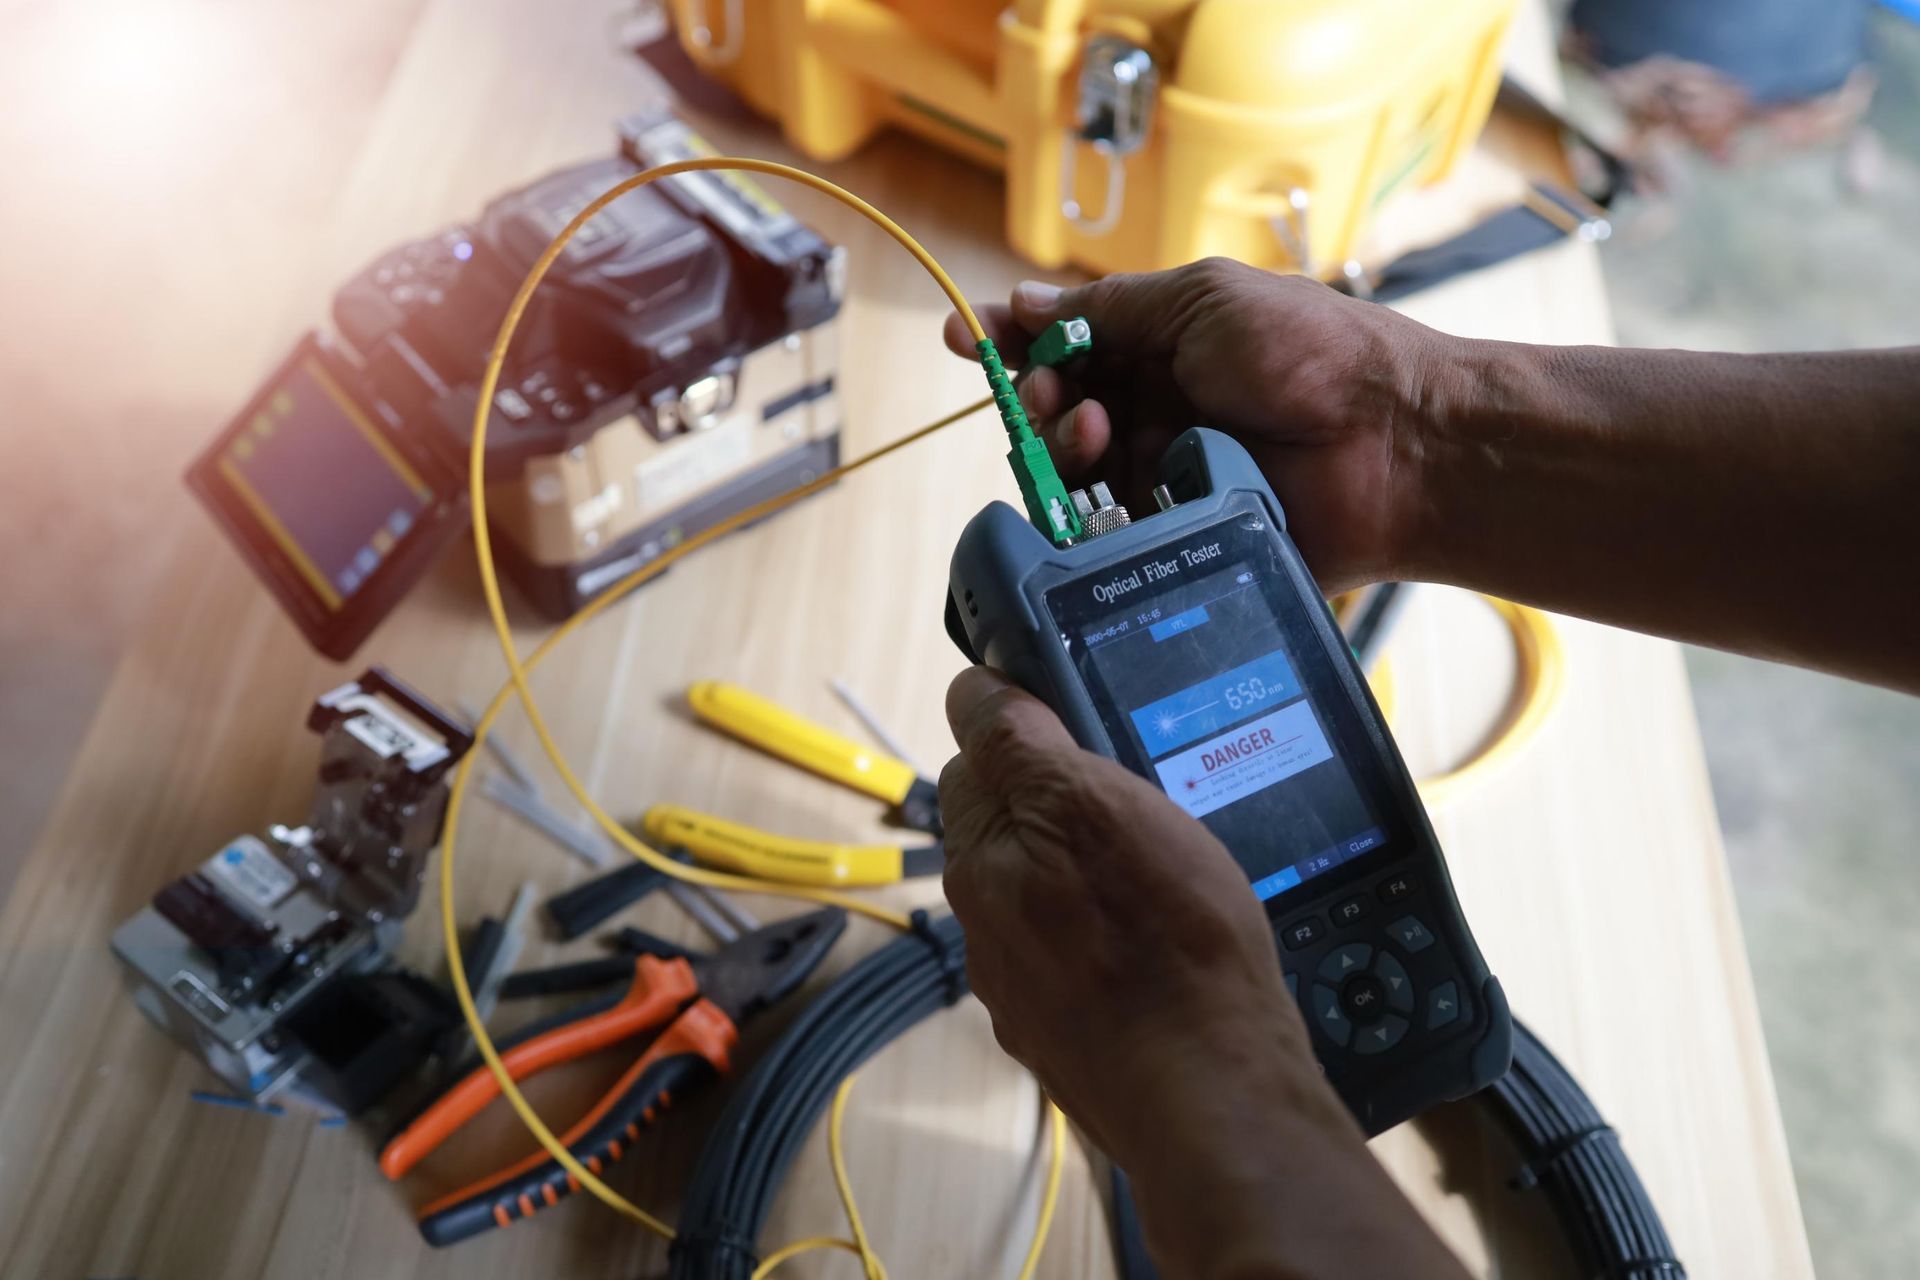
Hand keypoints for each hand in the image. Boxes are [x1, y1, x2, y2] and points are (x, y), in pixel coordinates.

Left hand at [938, 667, 1352, 1169]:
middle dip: (1060, 806)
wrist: (1211, 1086)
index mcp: (980, 860)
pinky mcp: (1076, 1037)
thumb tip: (971, 689)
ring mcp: (1029, 991)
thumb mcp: (1090, 802)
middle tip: (1136, 798)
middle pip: (1012, 831)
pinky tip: (1165, 944)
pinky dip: (1115, 941)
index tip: (1078, 726)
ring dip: (1091, 875)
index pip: (973, 761)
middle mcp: (986, 929)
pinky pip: (1084, 961)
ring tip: (1161, 874)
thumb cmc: (1160, 942)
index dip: (1024, 732)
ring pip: (1050, 897)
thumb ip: (1019, 744)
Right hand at [943, 259, 1455, 591]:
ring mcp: (1164, 478)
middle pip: (1054, 414)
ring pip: (1071, 477)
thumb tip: (1023, 302)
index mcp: (1163, 347)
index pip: (1065, 343)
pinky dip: (1094, 516)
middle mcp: (1156, 411)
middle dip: (1040, 401)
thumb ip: (1108, 307)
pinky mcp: (1176, 540)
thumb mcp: (1202, 300)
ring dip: (1066, 452)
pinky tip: (1113, 497)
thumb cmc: (1311, 354)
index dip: (1012, 343)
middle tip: (1059, 401)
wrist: (1393, 444)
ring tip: (1100, 443)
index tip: (963, 341)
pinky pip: (1106, 536)